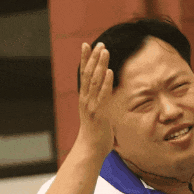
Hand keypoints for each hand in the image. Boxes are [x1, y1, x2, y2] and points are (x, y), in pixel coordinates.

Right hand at [75, 42, 114, 157]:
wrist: (90, 149)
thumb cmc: (96, 133)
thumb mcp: (96, 114)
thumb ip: (99, 102)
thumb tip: (105, 95)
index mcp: (85, 98)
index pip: (84, 74)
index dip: (85, 59)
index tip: (87, 44)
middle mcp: (86, 99)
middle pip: (88, 74)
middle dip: (94, 57)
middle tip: (100, 43)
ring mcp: (91, 106)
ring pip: (95, 81)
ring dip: (100, 65)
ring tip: (105, 51)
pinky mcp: (99, 113)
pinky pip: (103, 95)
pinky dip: (106, 82)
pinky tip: (110, 71)